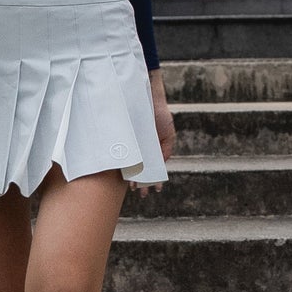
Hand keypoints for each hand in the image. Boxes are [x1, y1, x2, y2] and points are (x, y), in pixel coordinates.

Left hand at [131, 71, 175, 194]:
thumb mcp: (168, 134)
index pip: (152, 168)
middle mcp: (141, 149)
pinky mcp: (123, 139)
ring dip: (133, 177)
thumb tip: (162, 164)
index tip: (155, 190)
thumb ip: (166, 150)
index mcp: (152, 149)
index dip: (154, 179)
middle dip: (142, 182)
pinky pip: (123, 154)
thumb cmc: (159, 115)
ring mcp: (132, 145)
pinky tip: (124, 174)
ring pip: (132, 164)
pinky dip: (123, 164)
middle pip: (141, 169)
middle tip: (141, 194)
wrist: (148, 97)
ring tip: (132, 188)